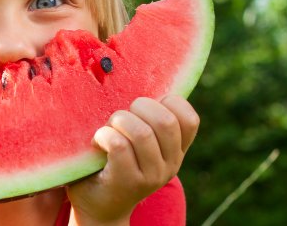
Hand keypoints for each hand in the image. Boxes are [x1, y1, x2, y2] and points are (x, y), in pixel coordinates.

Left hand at [67, 95, 199, 224]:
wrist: (99, 208)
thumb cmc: (113, 165)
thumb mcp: (139, 145)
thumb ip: (147, 121)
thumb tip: (137, 77)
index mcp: (176, 151)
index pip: (189, 119)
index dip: (168, 102)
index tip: (144, 107)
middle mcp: (170, 164)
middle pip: (165, 121)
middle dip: (138, 107)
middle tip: (120, 116)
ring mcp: (150, 176)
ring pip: (142, 132)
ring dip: (119, 121)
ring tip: (108, 129)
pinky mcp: (127, 182)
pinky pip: (119, 145)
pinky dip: (104, 135)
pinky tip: (97, 141)